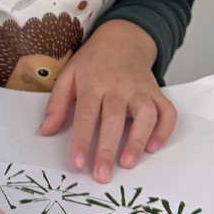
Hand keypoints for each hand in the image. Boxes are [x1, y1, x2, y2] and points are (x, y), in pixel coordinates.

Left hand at [38, 19, 176, 182]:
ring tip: (128, 164)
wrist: (122, 38)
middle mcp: (118, 86)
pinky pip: (167, 111)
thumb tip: (45, 131)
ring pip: (146, 114)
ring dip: (138, 139)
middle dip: (108, 148)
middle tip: (102, 175)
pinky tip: (153, 148)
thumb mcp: (68, 74)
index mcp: (93, 82)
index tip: (78, 163)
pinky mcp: (157, 93)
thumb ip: (57, 103)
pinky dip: (164, 130)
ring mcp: (140, 89)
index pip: (87, 113)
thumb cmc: (92, 62)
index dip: (82, 139)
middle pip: (115, 118)